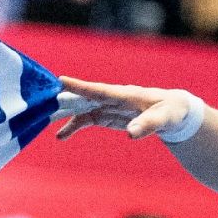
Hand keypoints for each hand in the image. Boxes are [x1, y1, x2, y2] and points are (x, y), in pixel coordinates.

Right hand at [54, 76, 200, 140]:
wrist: (174, 112)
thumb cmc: (171, 111)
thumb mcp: (164, 119)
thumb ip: (148, 125)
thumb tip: (131, 134)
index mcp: (125, 95)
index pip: (100, 90)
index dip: (81, 86)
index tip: (61, 80)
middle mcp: (113, 98)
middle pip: (85, 97)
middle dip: (65, 97)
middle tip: (43, 98)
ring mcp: (109, 106)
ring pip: (82, 108)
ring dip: (66, 114)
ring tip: (46, 122)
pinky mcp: (108, 116)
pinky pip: (87, 119)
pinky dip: (74, 126)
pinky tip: (62, 136)